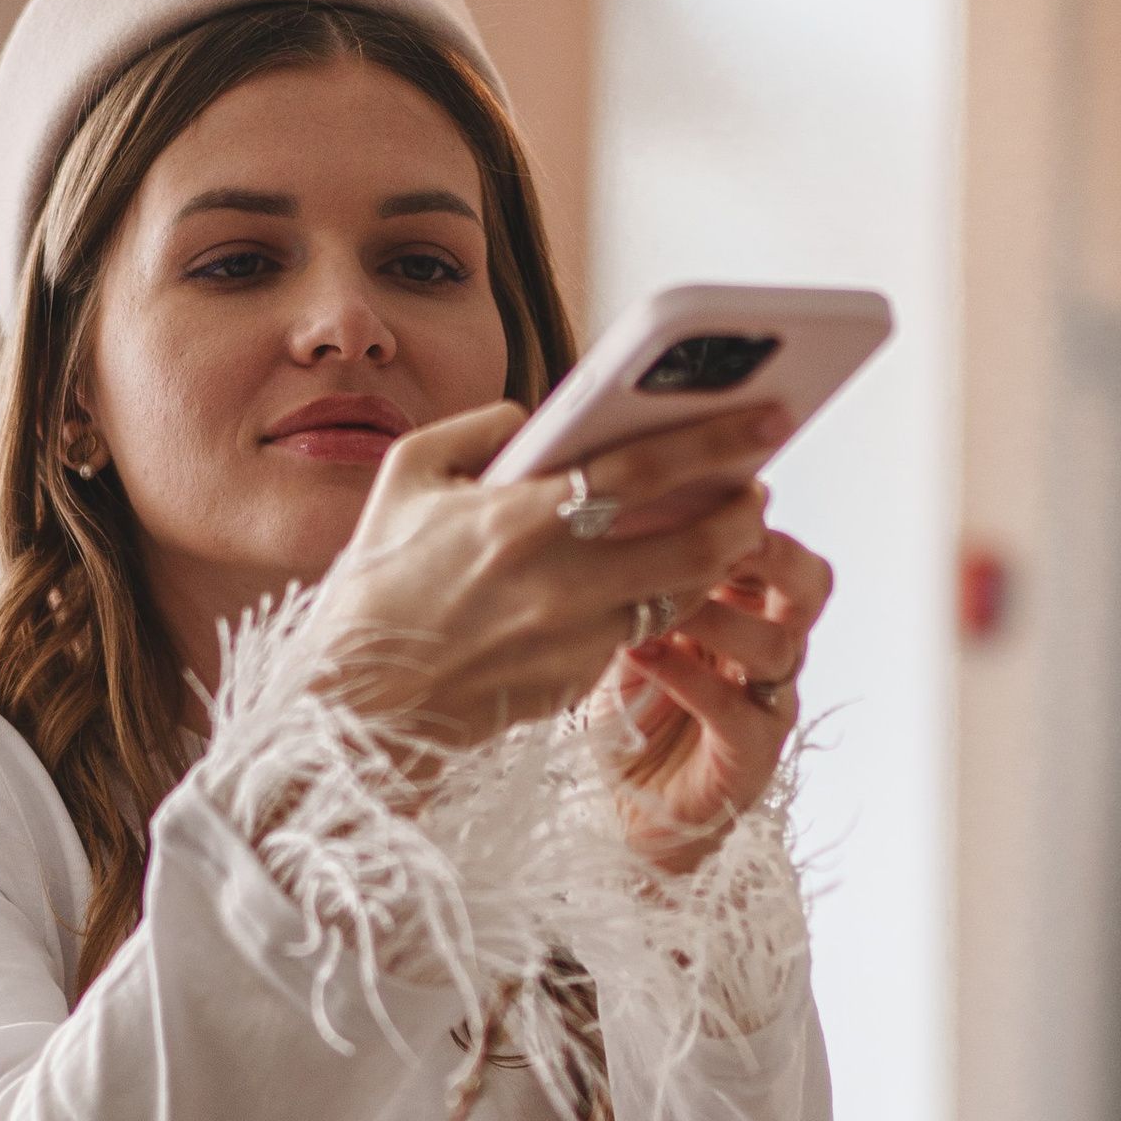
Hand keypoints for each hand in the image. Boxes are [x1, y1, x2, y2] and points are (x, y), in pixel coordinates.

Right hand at [297, 396, 784, 752]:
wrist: (356, 703)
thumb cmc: (376, 585)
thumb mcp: (406, 480)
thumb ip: (475, 430)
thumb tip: (533, 417)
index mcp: (517, 518)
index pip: (643, 467)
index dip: (716, 439)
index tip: (764, 417)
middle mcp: (557, 582)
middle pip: (693, 541)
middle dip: (743, 508)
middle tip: (760, 483)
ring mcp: (572, 639)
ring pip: (682, 594)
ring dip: (716, 559)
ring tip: (728, 527)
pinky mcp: (574, 682)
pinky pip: (637, 633)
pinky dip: (662, 604)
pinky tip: (669, 581)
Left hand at [604, 527, 831, 872]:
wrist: (630, 813)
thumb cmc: (634, 714)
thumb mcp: (632, 630)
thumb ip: (643, 582)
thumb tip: (617, 508)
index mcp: (754, 612)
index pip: (778, 548)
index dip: (751, 516)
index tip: (705, 488)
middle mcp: (774, 651)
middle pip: (809, 585)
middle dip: (770, 552)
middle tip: (720, 534)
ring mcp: (770, 704)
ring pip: (778, 644)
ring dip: (720, 615)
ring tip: (665, 601)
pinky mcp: (751, 757)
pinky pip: (735, 708)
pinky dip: (690, 676)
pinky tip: (647, 653)